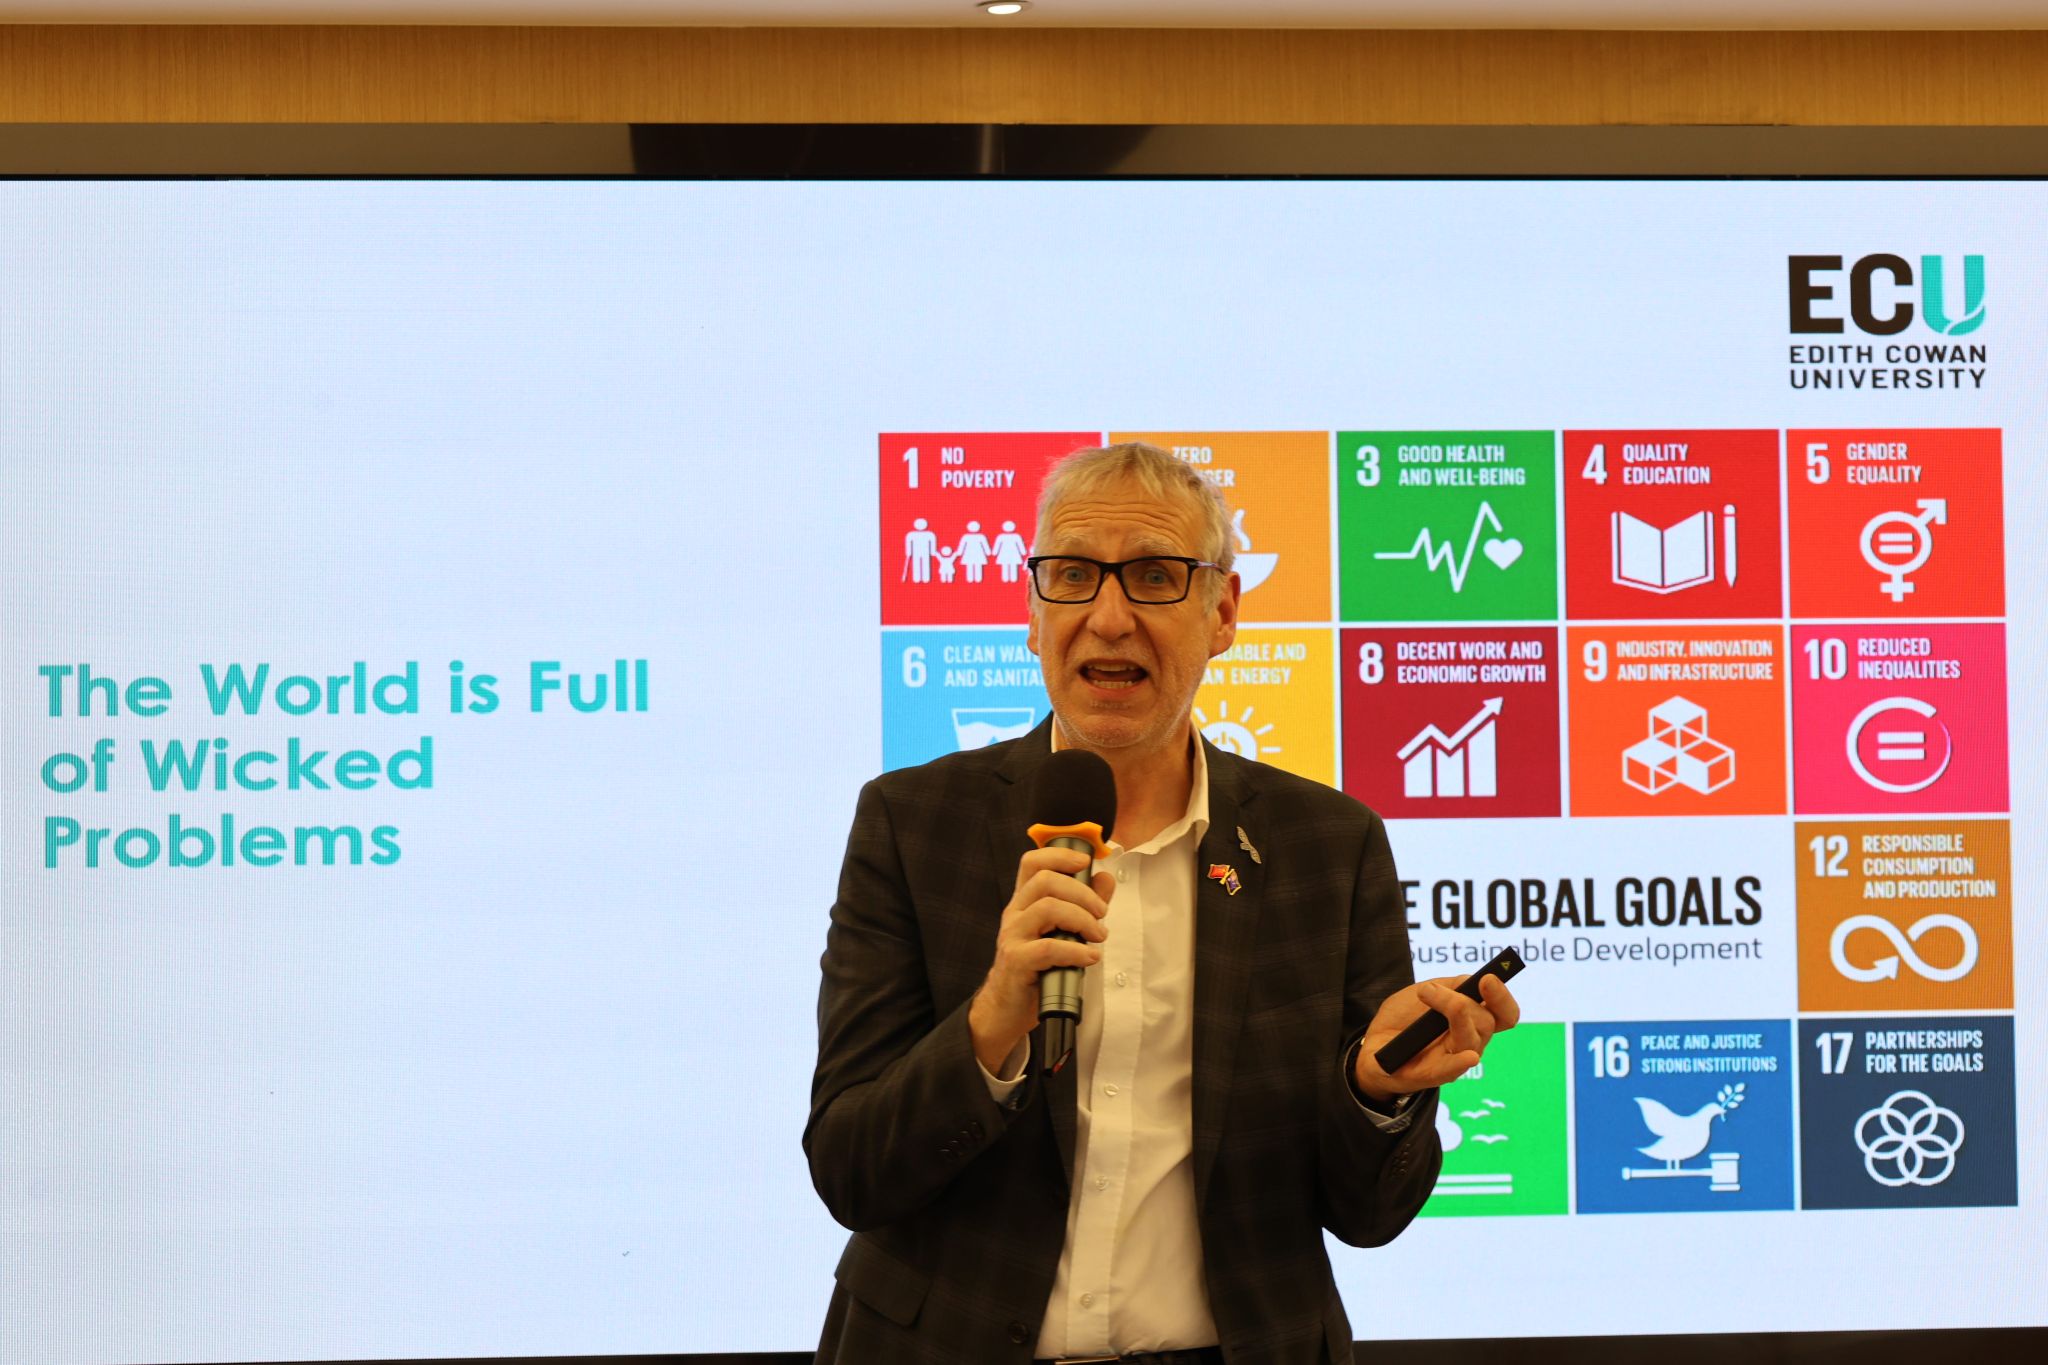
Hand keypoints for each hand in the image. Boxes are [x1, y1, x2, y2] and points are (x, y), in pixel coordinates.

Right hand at [967, 846, 1114, 1072]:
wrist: (1007, 1008)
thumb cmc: (1036, 968)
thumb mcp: (1062, 932)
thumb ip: (1084, 904)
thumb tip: (1105, 879)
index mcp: (1024, 902)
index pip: (1033, 862)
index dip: (1059, 854)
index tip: (1085, 862)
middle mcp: (1015, 913)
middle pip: (1045, 880)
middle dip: (1082, 892)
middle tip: (1102, 913)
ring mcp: (1013, 936)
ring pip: (1048, 908)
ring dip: (1083, 919)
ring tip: (1098, 936)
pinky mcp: (1016, 961)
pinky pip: (1049, 947)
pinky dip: (1076, 950)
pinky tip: (1090, 957)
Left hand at [1351, 974, 1519, 1102]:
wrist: (1374, 1043)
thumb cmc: (1404, 1018)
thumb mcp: (1427, 992)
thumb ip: (1452, 985)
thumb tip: (1474, 980)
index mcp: (1474, 1022)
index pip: (1504, 1015)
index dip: (1502, 998)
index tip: (1489, 978)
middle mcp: (1470, 1043)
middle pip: (1486, 1023)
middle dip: (1461, 1000)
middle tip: (1429, 988)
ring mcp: (1452, 1061)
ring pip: (1470, 1041)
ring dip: (1453, 1012)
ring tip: (1425, 994)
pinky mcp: (1430, 1075)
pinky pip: (1449, 1071)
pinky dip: (1460, 1064)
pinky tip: (1469, 1058)